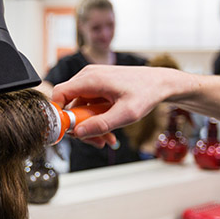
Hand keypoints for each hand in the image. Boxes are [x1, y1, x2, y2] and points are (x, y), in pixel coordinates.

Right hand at [52, 65, 178, 145]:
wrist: (161, 83)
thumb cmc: (147, 92)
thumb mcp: (126, 114)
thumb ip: (101, 124)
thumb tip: (79, 133)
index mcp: (91, 79)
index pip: (59, 94)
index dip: (59, 114)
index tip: (68, 131)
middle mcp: (88, 77)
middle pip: (69, 105)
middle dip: (81, 127)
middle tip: (96, 141)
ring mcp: (92, 81)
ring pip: (79, 109)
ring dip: (91, 127)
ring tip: (108, 139)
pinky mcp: (96, 87)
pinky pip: (88, 106)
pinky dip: (96, 120)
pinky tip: (109, 131)